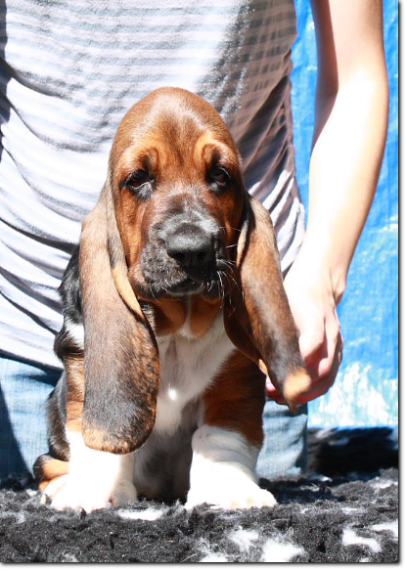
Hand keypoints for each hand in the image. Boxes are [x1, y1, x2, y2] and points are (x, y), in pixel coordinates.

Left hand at [266, 257, 343, 404]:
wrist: (318, 283)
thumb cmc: (293, 293)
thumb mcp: (280, 302)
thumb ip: (275, 328)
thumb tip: (262, 359)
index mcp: (315, 316)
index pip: (312, 344)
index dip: (296, 364)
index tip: (274, 379)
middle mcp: (331, 331)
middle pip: (321, 367)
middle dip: (296, 385)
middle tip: (271, 391)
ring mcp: (337, 342)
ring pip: (328, 377)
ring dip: (305, 393)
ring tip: (281, 398)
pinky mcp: (337, 351)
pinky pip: (330, 377)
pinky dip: (314, 390)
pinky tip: (295, 395)